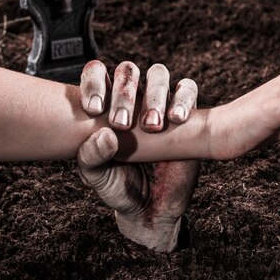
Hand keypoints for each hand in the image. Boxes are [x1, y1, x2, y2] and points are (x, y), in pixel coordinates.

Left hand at [77, 60, 199, 251]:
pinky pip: (188, 90)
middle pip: (128, 71)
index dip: (94, 83)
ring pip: (159, 74)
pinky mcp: (187, 113)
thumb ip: (91, 156)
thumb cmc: (117, 187)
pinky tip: (176, 120)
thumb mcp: (96, 176)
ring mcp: (160, 103)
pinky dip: (184, 99)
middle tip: (122, 124)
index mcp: (105, 104)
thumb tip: (105, 134)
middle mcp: (132, 98)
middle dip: (124, 93)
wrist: (151, 209)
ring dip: (154, 94)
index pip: (97, 73)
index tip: (94, 109)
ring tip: (152, 126)